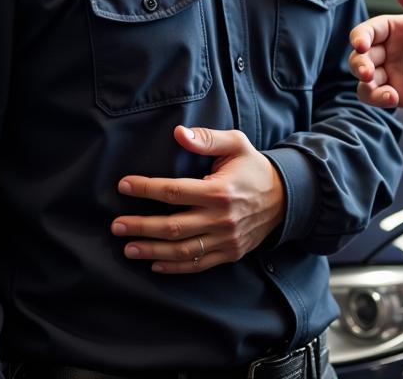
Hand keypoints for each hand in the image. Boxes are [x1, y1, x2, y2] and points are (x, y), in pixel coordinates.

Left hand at [111, 125, 284, 273]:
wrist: (285, 197)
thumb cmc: (254, 167)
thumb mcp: (236, 144)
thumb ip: (207, 139)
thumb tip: (179, 134)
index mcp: (220, 190)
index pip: (175, 191)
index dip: (146, 188)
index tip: (124, 185)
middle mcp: (221, 218)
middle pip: (173, 227)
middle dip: (141, 226)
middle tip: (117, 225)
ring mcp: (226, 239)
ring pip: (181, 251)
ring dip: (151, 251)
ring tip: (128, 248)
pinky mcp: (229, 253)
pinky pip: (197, 265)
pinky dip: (174, 267)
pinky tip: (154, 264)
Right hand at [349, 0, 402, 109]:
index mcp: (394, 28)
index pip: (368, 30)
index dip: (360, 36)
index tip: (362, 44)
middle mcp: (388, 49)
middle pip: (360, 55)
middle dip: (359, 63)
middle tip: (367, 71)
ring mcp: (391, 72)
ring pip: (363, 78)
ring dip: (364, 83)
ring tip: (380, 88)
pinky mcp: (396, 92)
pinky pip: (376, 96)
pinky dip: (377, 98)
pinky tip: (391, 98)